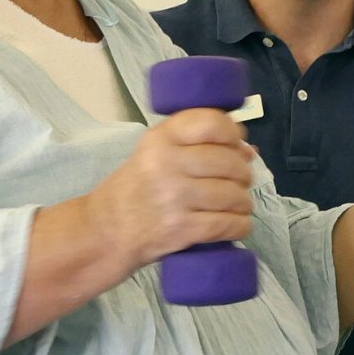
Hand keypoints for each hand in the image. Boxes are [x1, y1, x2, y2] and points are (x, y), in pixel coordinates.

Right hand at [84, 109, 254, 270]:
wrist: (105, 231)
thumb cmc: (135, 189)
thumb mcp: (154, 153)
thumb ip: (194, 145)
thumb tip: (247, 151)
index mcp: (160, 139)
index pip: (212, 123)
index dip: (233, 134)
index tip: (237, 145)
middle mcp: (167, 163)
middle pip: (229, 162)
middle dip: (243, 174)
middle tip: (241, 182)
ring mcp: (174, 197)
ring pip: (233, 195)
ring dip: (243, 203)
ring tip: (239, 205)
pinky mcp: (181, 228)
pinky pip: (227, 224)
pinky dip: (240, 226)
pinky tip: (237, 225)